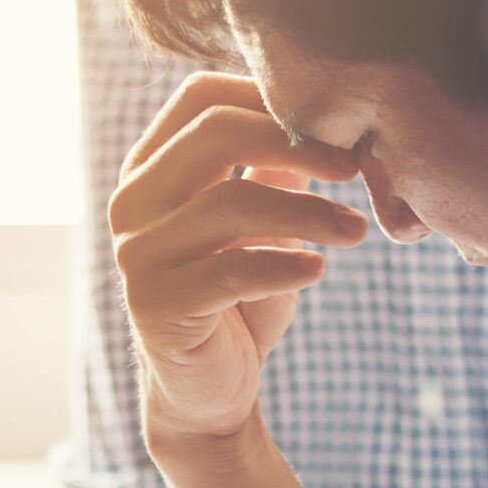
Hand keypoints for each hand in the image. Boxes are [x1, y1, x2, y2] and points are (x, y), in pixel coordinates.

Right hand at [110, 73, 366, 441]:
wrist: (209, 391)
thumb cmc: (237, 300)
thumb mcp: (261, 224)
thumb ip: (277, 169)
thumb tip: (328, 115)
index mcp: (149, 169)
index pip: (199, 98)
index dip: (266, 95)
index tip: (329, 124)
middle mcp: (132, 204)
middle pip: (213, 135)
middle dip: (295, 142)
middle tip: (351, 167)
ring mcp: (138, 255)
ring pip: (231, 205)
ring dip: (307, 213)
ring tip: (355, 230)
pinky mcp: (157, 305)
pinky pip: (233, 270)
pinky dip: (286, 265)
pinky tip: (319, 269)